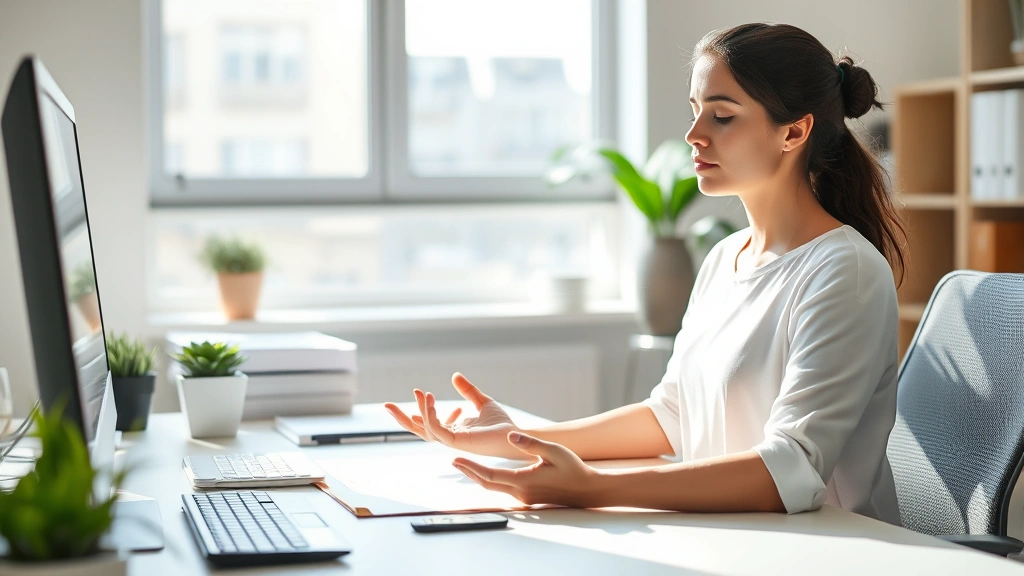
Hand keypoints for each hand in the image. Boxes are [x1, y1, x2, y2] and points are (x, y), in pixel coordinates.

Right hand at [384, 373, 523, 458]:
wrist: (515, 435)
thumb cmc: (501, 424)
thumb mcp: (482, 401)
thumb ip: (468, 391)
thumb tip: (454, 376)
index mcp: (453, 431)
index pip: (429, 424)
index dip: (422, 410)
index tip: (422, 392)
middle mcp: (450, 437)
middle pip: (419, 430)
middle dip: (402, 419)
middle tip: (386, 405)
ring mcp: (452, 441)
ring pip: (426, 429)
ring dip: (419, 411)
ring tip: (419, 392)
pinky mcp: (458, 442)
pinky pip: (437, 430)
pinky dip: (430, 416)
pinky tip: (429, 400)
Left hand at [452, 431, 600, 508]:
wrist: (587, 491)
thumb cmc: (573, 469)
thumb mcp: (554, 451)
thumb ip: (531, 443)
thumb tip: (511, 435)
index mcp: (523, 481)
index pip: (489, 474)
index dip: (471, 467)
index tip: (457, 458)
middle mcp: (520, 493)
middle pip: (487, 483)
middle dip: (469, 472)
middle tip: (454, 461)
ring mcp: (523, 498)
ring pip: (494, 487)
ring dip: (478, 476)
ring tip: (465, 465)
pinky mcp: (527, 498)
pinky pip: (503, 489)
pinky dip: (490, 479)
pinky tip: (486, 472)